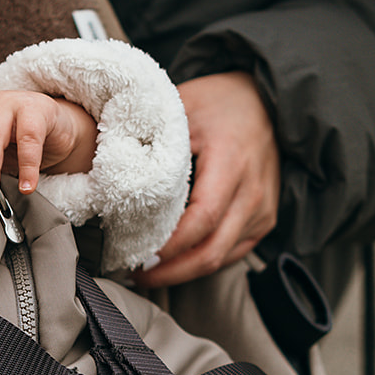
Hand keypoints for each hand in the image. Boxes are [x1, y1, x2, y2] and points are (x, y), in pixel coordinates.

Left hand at [136, 71, 278, 287]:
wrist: (265, 102)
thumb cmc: (221, 102)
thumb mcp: (183, 106)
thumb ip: (152, 134)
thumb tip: (108, 161)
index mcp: (233, 163)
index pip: (202, 218)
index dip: (170, 244)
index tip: (137, 252)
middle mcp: (253, 193)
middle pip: (212, 250)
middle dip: (172, 271)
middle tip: (137, 272)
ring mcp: (263, 210)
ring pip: (221, 258)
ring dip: (184, 271)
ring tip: (150, 270)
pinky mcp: (263, 220)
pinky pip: (231, 253)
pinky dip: (202, 261)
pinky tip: (176, 261)